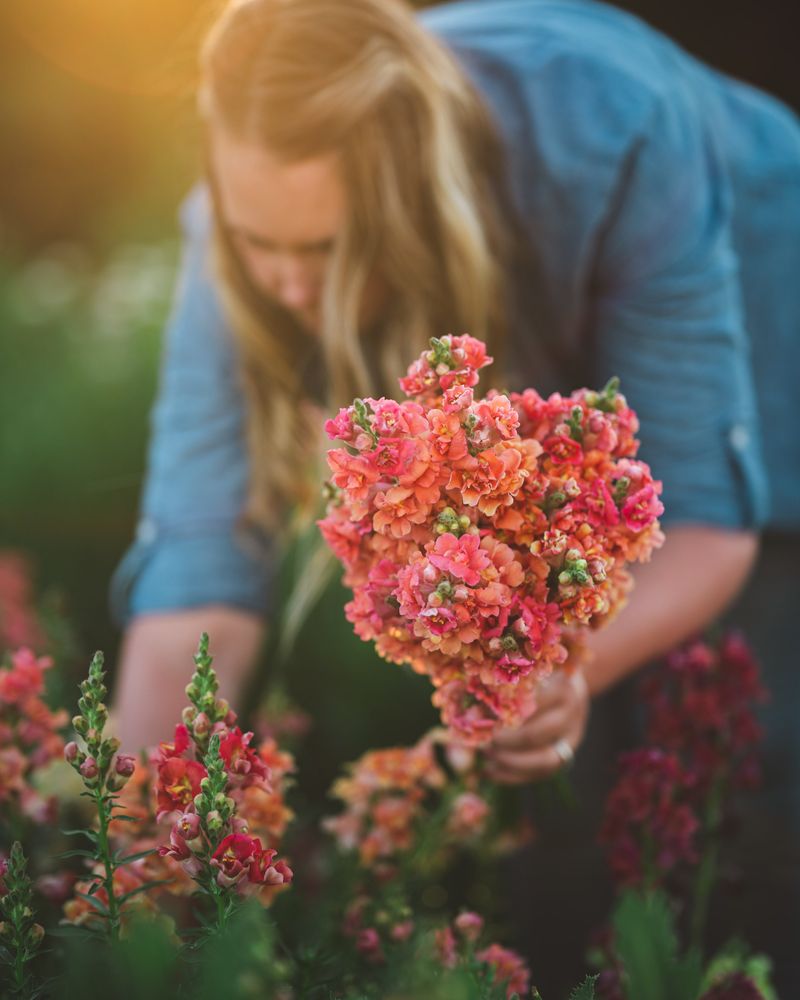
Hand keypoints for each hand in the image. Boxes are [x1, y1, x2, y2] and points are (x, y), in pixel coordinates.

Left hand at [484, 668, 589, 783]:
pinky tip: (490, 771)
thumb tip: (466, 702)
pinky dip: (514, 776)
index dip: (504, 714)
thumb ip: (503, 682)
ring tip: (487, 757)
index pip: (531, 704)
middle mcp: (571, 713)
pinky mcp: (567, 754)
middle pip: (535, 735)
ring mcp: (572, 737)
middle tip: (482, 741)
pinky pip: (542, 773)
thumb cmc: (537, 675)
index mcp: (561, 687)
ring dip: (511, 762)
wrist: (569, 686)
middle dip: (504, 742)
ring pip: (544, 761)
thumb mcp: (526, 670)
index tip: (480, 717)